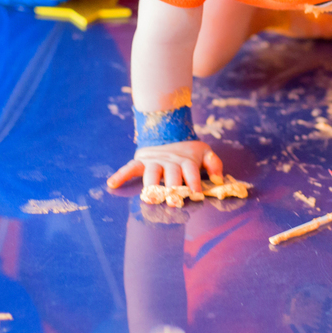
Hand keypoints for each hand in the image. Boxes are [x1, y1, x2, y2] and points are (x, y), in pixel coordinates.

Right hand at [106, 140, 223, 194]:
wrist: (167, 132)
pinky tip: (112, 183)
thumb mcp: (205, 152)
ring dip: (150, 185)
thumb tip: (219, 180)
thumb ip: (214, 164)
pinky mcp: (141, 161)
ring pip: (151, 173)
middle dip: (173, 187)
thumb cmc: (189, 151)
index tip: (197, 196)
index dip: (194, 183)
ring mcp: (154, 161)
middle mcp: (170, 161)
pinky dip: (120, 174)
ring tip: (149, 197)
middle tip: (174, 201)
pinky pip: (130, 167)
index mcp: (186, 160)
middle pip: (171, 174)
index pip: (191, 172)